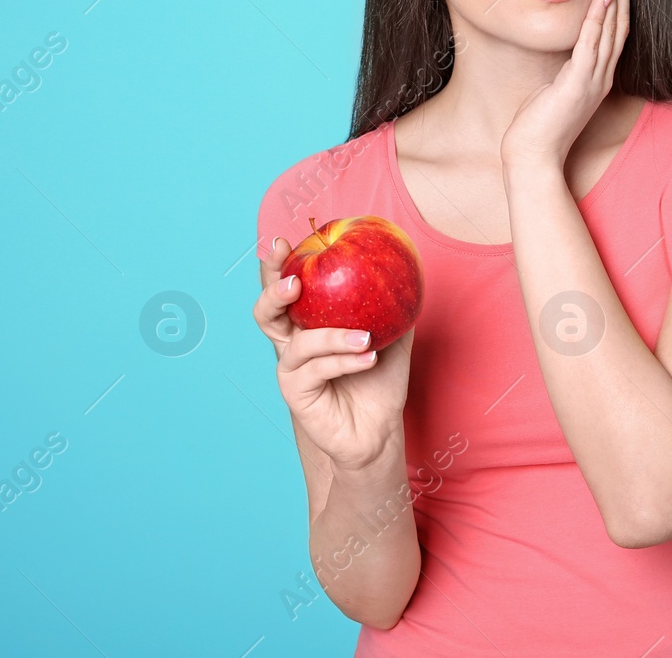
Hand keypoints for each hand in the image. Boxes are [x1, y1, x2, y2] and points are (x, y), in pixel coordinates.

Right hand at [254, 236, 413, 470]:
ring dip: (332, 336)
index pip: (285, 288)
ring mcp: (291, 370)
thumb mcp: (392, 337)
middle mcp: (292, 344)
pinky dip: (344, 361)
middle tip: (296, 282)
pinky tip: (368, 359)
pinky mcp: (296, 394)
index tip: (283, 241)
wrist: (380, 430)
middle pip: (266, 312)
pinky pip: (316, 370)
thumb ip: (392, 306)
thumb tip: (405, 268)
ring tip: (365, 337)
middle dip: (273, 290)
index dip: (277, 265)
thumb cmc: (380, 382)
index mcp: (308, 323)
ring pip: (298, 344)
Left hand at [500, 0, 631, 168]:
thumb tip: (560, 49)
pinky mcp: (578, 84)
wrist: (533, 156)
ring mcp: (593, 80)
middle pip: (619, 24)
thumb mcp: (553, 88)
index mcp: (597, 77)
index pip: (615, 31)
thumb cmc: (537, 125)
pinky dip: (599, 18)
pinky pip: (591, 44)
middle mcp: (601, 76)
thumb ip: (563, 68)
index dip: (620, 1)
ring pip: (611, 29)